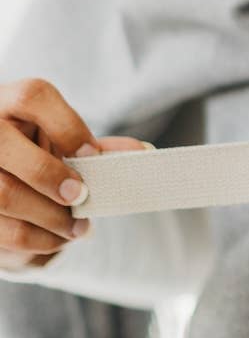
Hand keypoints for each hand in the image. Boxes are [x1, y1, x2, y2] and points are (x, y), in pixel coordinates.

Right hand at [0, 78, 151, 270]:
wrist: (3, 172)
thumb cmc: (38, 152)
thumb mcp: (63, 143)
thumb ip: (98, 147)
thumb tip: (144, 153)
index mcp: (11, 101)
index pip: (34, 98)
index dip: (67, 128)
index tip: (92, 156)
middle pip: (5, 146)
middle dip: (49, 176)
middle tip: (81, 196)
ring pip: (3, 194)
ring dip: (48, 219)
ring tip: (78, 228)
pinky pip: (1, 231)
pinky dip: (35, 240)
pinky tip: (56, 240)